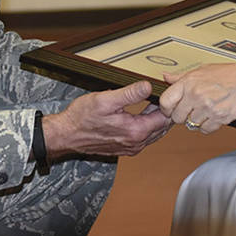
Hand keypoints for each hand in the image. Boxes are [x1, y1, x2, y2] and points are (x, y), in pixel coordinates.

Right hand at [41, 81, 171, 157]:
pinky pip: (144, 138)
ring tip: (155, 101)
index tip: (166, 91)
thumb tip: (148, 86)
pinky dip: (148, 126)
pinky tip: (143, 113)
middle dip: (166, 111)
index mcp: (135, 131)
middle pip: (162, 127)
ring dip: (157, 118)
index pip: (165, 118)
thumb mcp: (106, 99)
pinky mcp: (125, 148)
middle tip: (164, 94)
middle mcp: (136, 143)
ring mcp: (130, 147)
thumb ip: (130, 93)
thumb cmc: (82, 118)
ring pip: (155, 133)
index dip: (168, 103)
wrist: (66, 134)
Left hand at [158, 63, 235, 133]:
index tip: (171, 109)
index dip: (167, 108)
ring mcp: (207, 107)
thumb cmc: (231, 75)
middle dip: (183, 116)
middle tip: (193, 110)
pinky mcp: (218, 118)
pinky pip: (205, 130)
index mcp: (189, 81)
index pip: (165, 101)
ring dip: (198, 120)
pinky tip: (215, 116)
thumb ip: (182, 77)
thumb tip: (166, 77)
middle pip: (177, 117)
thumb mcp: (203, 70)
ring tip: (208, 110)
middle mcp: (196, 94)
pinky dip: (209, 126)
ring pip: (191, 125)